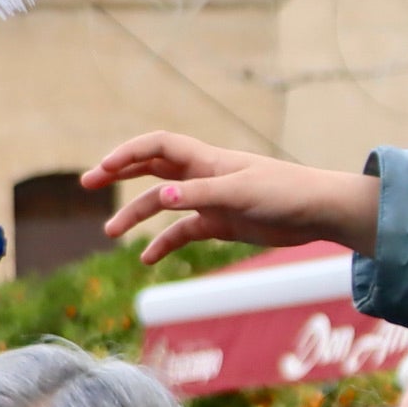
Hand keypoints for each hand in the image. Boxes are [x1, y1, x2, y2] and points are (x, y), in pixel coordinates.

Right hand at [80, 135, 380, 266]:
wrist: (319, 213)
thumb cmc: (286, 194)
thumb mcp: (241, 194)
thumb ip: (200, 195)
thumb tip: (160, 196)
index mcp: (206, 160)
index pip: (157, 147)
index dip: (127, 154)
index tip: (103, 171)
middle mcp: (203, 176)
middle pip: (151, 169)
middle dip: (119, 174)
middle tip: (88, 184)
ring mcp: (210, 200)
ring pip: (162, 204)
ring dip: (135, 215)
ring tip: (108, 234)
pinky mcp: (220, 223)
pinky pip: (183, 232)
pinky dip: (164, 243)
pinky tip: (147, 259)